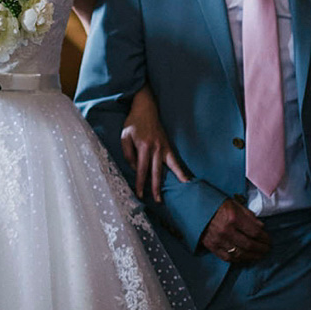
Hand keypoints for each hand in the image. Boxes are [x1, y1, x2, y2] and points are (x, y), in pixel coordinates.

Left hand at [120, 87, 189, 201]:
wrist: (146, 108)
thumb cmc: (133, 123)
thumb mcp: (124, 136)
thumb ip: (128, 153)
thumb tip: (136, 168)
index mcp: (143, 146)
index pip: (141, 169)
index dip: (140, 183)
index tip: (140, 194)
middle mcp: (155, 148)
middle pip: (155, 172)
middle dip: (155, 187)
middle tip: (157, 201)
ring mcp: (163, 147)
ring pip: (167, 168)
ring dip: (167, 182)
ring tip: (171, 193)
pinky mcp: (168, 146)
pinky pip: (175, 161)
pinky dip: (180, 171)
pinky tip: (186, 180)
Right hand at [200, 198, 271, 262]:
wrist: (194, 209)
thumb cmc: (216, 205)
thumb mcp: (234, 204)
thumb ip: (249, 215)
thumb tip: (261, 227)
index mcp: (233, 217)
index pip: (255, 232)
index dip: (265, 238)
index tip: (268, 239)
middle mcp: (226, 230)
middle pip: (249, 245)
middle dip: (261, 248)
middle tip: (267, 249)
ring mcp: (218, 240)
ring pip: (240, 253)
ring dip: (252, 256)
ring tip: (259, 255)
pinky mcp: (211, 246)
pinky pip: (227, 257)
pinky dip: (238, 259)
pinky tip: (245, 257)